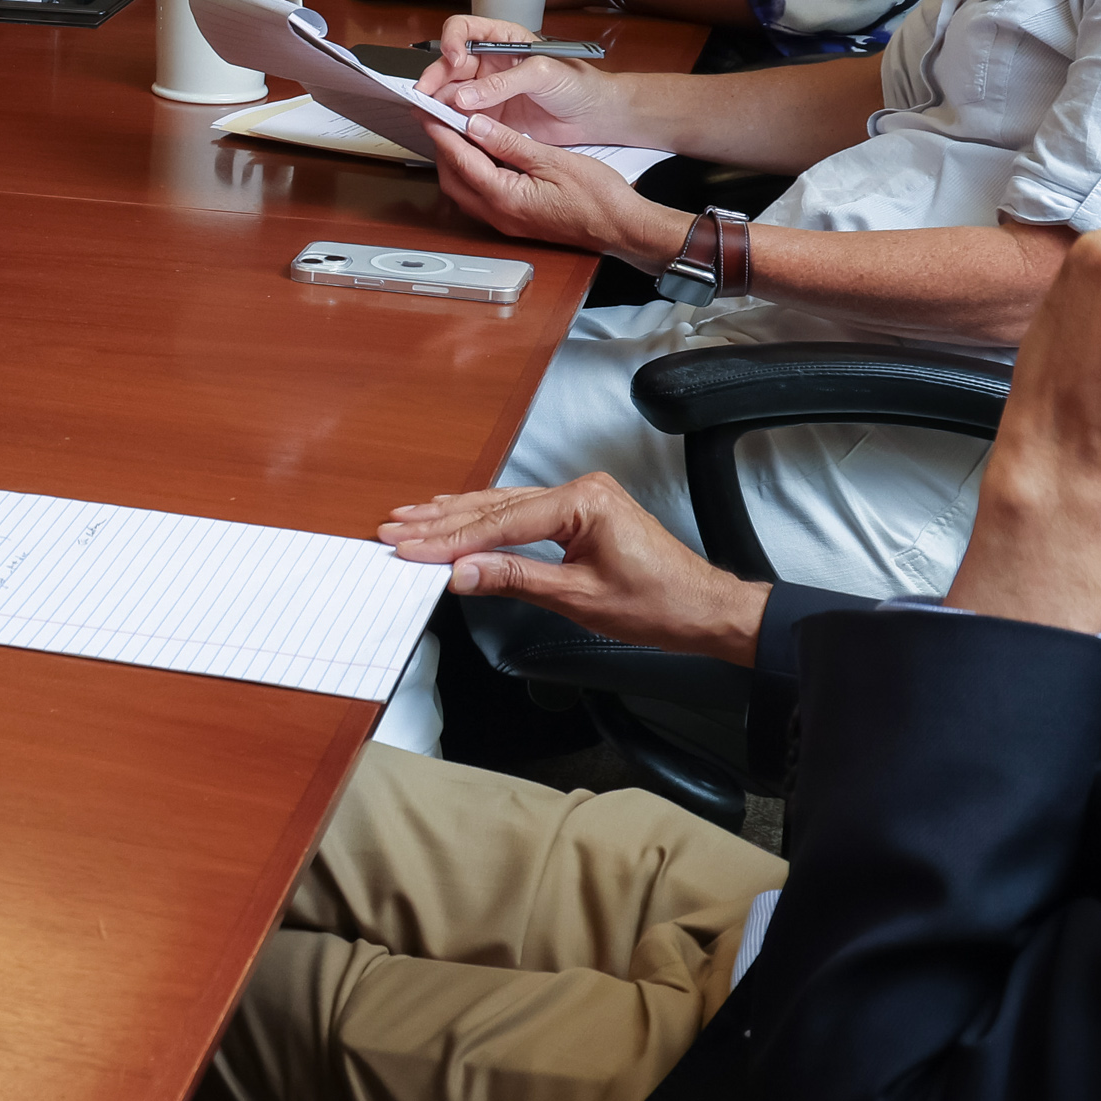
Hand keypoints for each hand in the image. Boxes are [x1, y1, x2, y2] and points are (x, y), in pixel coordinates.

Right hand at [375, 473, 765, 663]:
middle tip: (394, 529)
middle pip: (495, 506)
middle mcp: (580, 490)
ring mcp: (581, 498)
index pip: (500, 522)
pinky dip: (485, 519)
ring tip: (412, 520)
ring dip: (456, 517)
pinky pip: (522, 511)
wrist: (706, 610)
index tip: (408, 548)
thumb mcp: (579, 599)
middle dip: (441, 522)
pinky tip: (458, 517)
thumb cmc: (658, 606)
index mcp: (582, 503)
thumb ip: (515, 579)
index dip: (449, 540)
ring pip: (504, 505)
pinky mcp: (582, 512)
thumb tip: (462, 572)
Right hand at [415, 23, 640, 141]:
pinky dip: (449, 122)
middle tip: (424, 95)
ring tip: (429, 114)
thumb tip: (465, 97)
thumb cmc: (577, 84)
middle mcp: (489, 62)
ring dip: (437, 102)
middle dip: (434, 78)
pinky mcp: (489, 116)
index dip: (452, 41)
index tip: (452, 59)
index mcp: (501, 39)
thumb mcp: (542, 74)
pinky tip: (443, 127)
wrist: (594, 116)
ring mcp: (487, 90)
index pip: (464, 30)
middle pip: (449, 64)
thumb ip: (503, 83)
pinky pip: (462, 116)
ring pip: (450, 91)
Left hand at [424, 107, 679, 268]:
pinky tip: (479, 156)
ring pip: (463, 190)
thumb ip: (509, 143)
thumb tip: (475, 125)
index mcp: (505, 198)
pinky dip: (472, 174)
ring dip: (455, 162)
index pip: (460, 160)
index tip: (428, 112)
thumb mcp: (552, 160)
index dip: (441, 132)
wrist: (623, 229)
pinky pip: (480, 197)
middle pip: (452, 179)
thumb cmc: (598, 198)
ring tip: (455, 132)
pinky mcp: (515, 222)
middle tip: (437, 118)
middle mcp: (499, 216)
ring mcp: (506, 222)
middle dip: (442, 147)